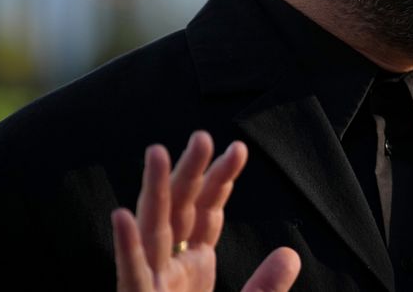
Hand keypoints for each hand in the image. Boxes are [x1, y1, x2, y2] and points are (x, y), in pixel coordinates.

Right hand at [111, 131, 300, 291]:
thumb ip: (265, 288)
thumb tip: (290, 254)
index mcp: (191, 270)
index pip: (206, 215)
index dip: (220, 182)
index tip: (239, 150)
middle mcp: (168, 272)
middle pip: (178, 212)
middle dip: (189, 173)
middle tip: (204, 135)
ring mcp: (150, 288)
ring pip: (151, 232)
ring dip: (153, 192)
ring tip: (157, 151)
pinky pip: (131, 276)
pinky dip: (126, 248)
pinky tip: (122, 215)